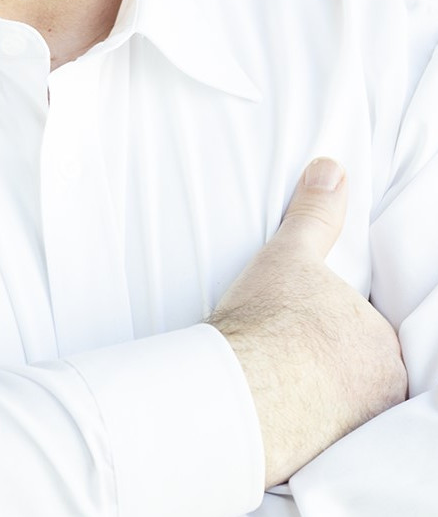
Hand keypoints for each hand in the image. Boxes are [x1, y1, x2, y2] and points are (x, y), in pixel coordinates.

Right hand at [209, 157, 406, 487]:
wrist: (241, 390)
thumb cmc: (269, 322)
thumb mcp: (290, 255)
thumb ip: (314, 216)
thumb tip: (331, 170)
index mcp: (381, 343)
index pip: (368, 332)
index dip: (337, 326)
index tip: (307, 326)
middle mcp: (381, 388)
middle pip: (362, 369)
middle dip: (333, 362)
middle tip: (291, 352)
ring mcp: (356, 425)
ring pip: (345, 403)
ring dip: (321, 394)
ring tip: (280, 380)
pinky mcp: (326, 453)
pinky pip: (322, 432)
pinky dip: (305, 424)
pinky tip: (278, 413)